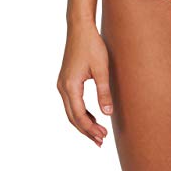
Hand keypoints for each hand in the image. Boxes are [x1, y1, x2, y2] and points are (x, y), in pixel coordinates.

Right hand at [57, 22, 112, 146]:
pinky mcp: (66, 80)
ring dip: (83, 123)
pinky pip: (72, 103)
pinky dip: (81, 113)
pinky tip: (93, 117)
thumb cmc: (92, 46)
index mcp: (70, 86)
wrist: (80, 28)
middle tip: (101, 142)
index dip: (90, 128)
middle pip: (73, 117)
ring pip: (71, 111)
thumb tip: (107, 114)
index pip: (79, 115)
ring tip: (97, 134)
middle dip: (86, 131)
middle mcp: (62, 87)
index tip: (103, 137)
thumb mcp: (102, 69)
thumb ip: (104, 92)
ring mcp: (62, 84)